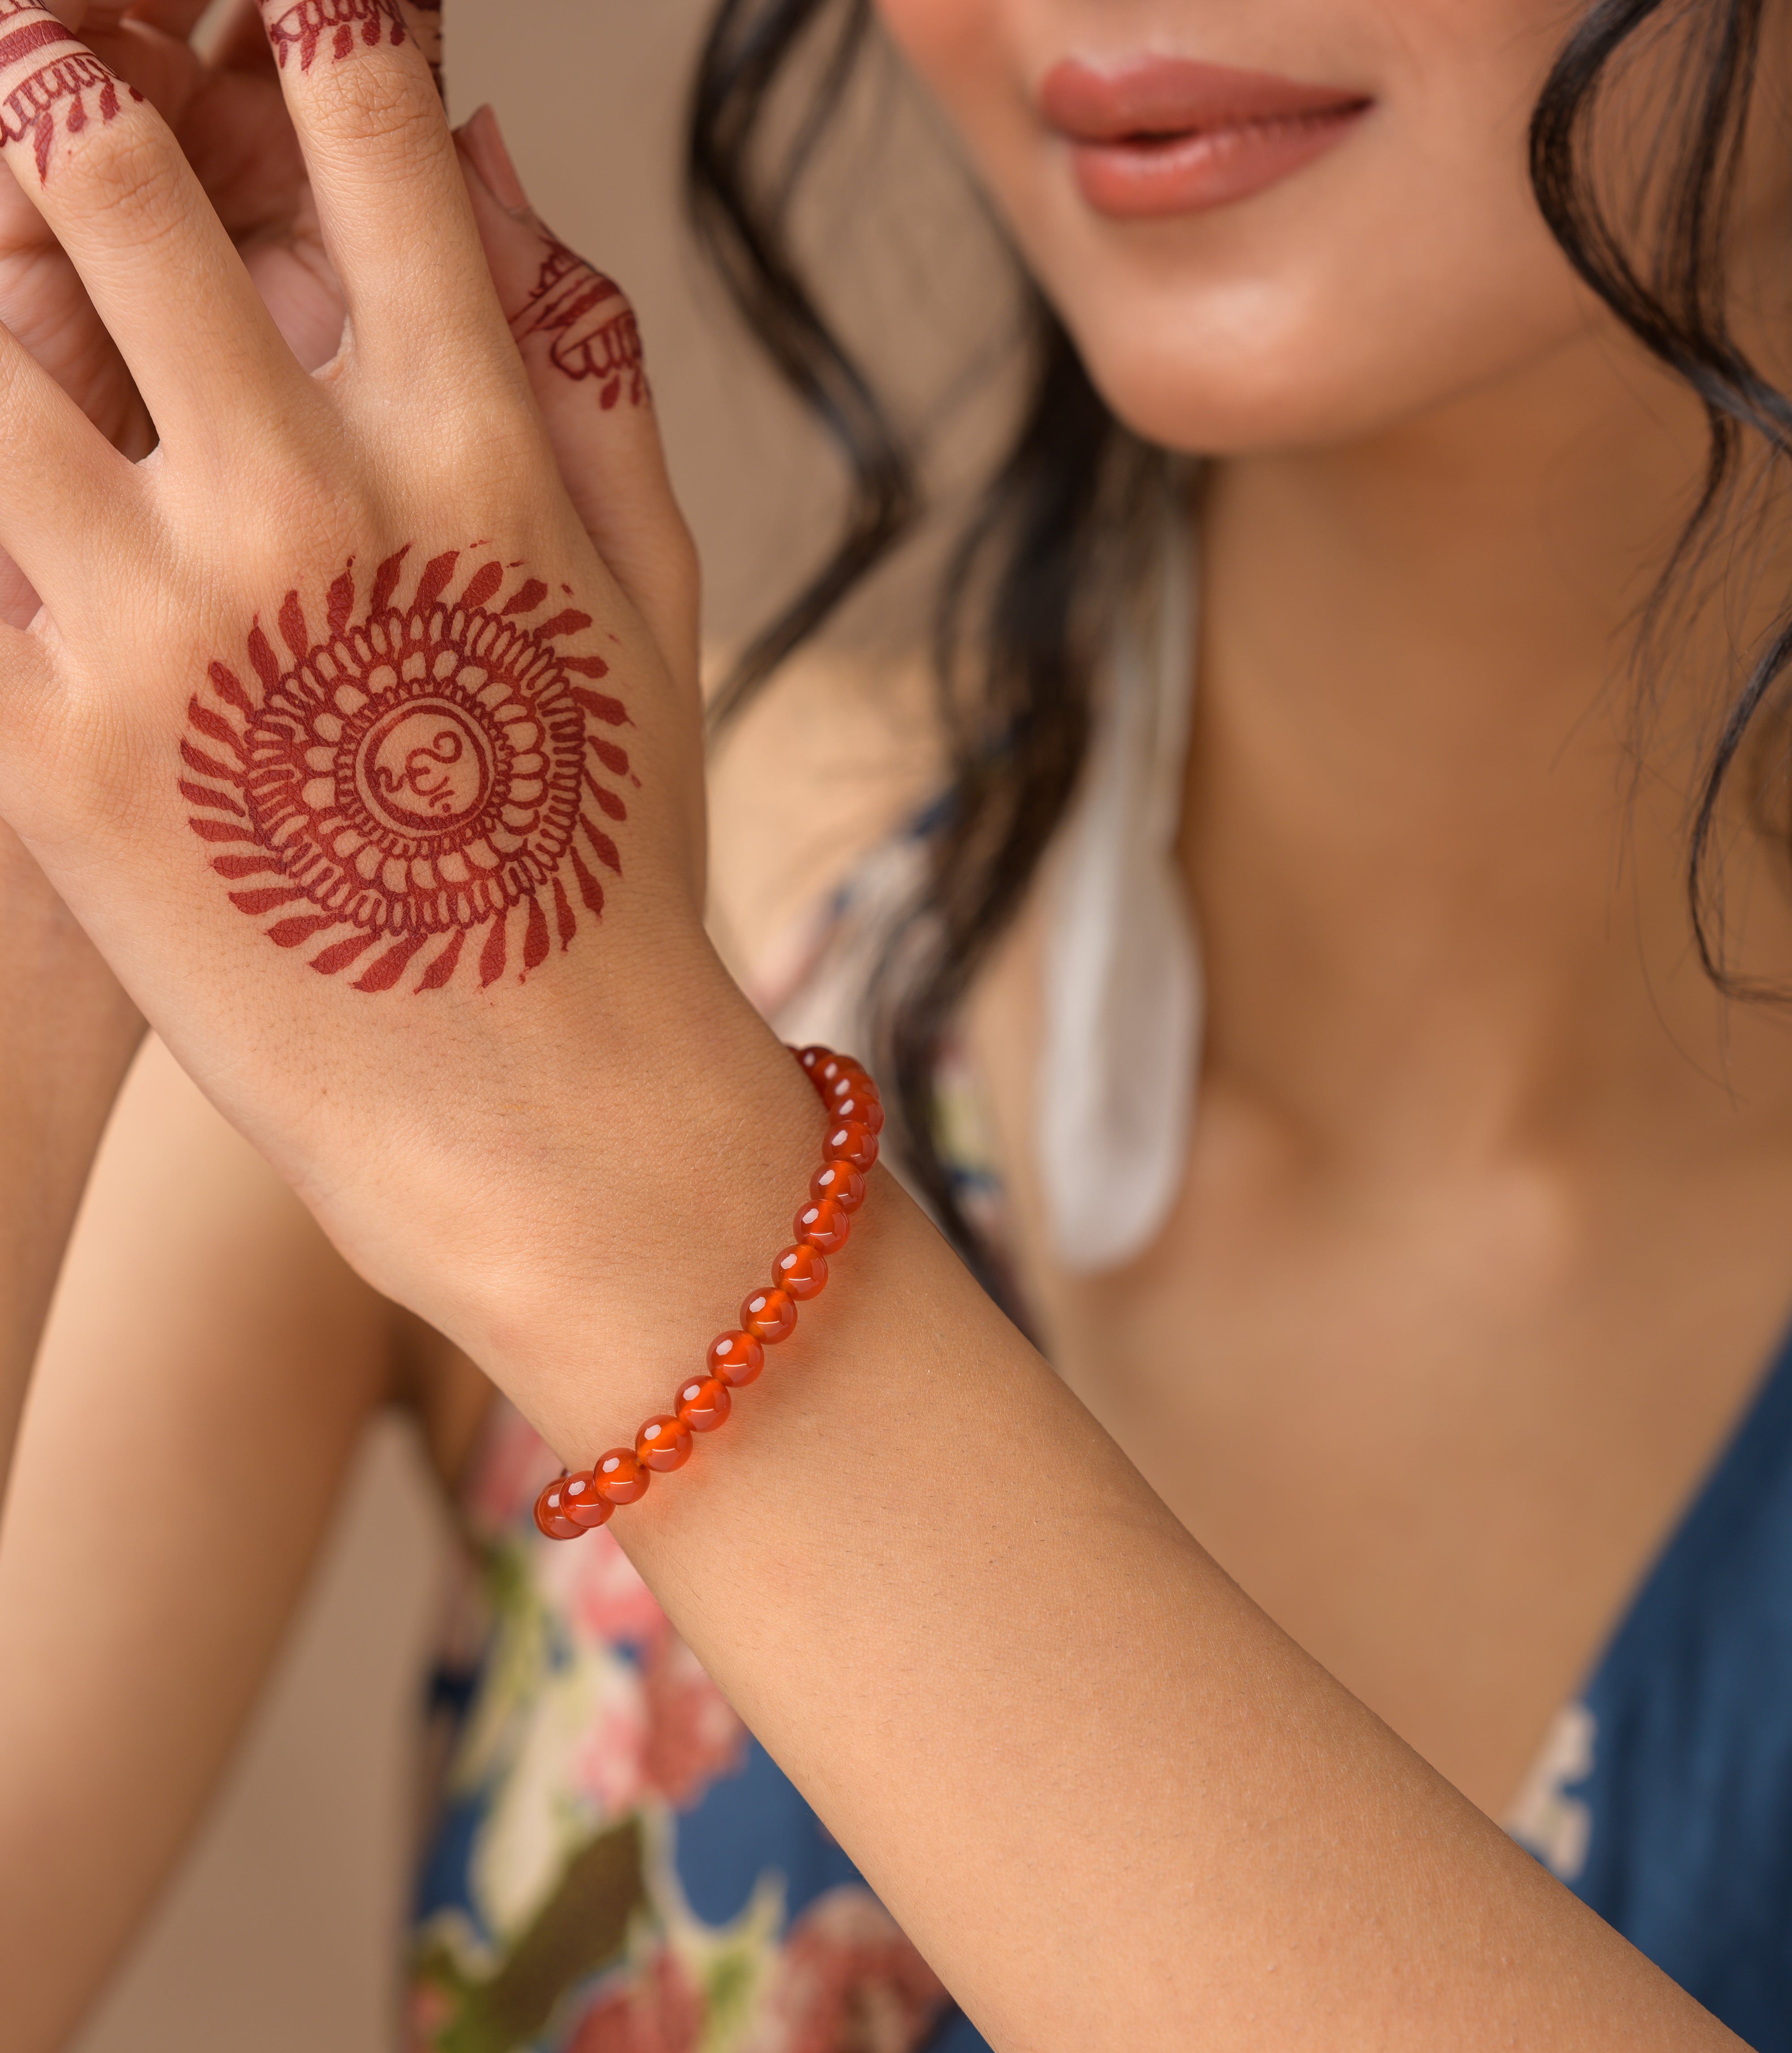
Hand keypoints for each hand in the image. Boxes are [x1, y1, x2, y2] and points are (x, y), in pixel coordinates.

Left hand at [0, 1, 802, 1446]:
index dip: (293, 18)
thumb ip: (578, 367)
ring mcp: (160, 635)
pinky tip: (22, 504)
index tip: (246, 7)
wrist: (537, 1110)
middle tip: (36, 91)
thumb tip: (489, 164)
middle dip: (53, 92)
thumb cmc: (604, 856)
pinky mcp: (50, 764)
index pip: (355, 126)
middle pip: (104, 176)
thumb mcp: (644, 600)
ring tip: (3, 310)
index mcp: (468, 450)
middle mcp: (305, 509)